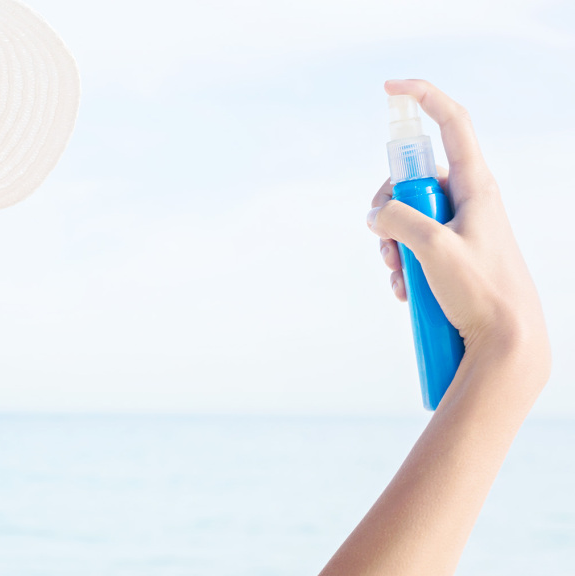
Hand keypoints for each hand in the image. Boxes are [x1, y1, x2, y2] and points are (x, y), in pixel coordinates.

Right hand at [367, 79, 547, 361]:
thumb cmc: (482, 292)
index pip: (452, 124)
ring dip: (391, 243)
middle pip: (414, 178)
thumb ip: (397, 220)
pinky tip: (405, 290)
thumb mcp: (431, 249)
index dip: (423, 98)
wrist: (508, 342)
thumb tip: (376, 216)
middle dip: (386, 206)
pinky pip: (414, 245)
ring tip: (397, 274)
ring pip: (408, 216)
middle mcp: (470, 201)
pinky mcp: (454, 255)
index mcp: (476, 186)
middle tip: (381, 236)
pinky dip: (401, 264)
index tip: (390, 90)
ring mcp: (462, 228)